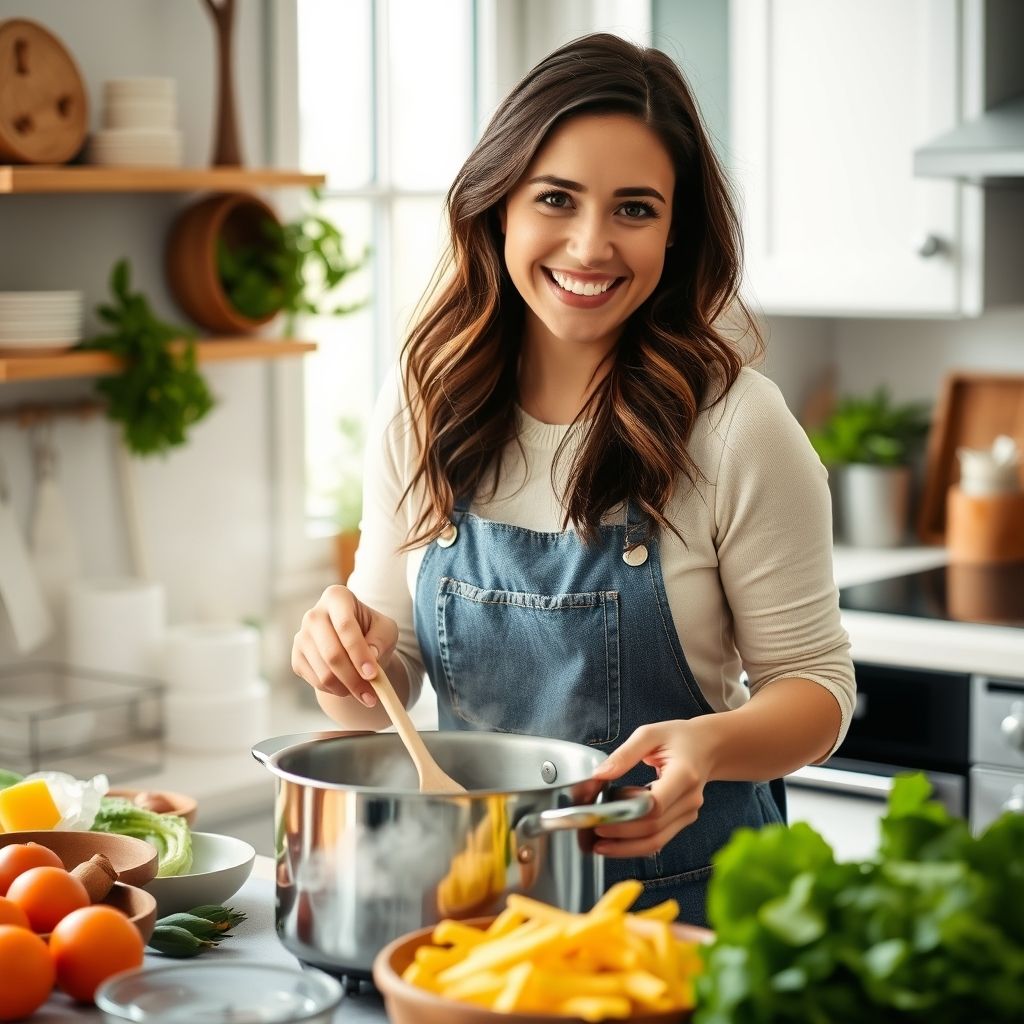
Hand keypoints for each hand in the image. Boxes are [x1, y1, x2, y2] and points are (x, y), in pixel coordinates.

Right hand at [291, 585, 398, 706]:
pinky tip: (348, 685)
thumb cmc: (373, 632)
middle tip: (372, 695)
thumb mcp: (387, 630)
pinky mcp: (296, 658)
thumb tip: (370, 656)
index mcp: (337, 597)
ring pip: (324, 672)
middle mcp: (314, 614)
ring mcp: (301, 637)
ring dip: (348, 688)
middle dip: (354, 678)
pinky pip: (316, 682)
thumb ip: (381, 639)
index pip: (345, 626)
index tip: (373, 674)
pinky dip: (336, 690)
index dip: (359, 653)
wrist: (354, 644)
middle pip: (332, 653)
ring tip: (365, 691)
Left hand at [589, 720, 710, 857]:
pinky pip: (659, 839)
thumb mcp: (649, 734)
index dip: (629, 813)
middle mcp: (689, 798)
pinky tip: (617, 843)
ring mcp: (688, 812)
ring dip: (627, 847)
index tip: (604, 814)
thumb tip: (599, 775)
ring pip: (657, 840)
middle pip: (654, 827)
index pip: (657, 804)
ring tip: (600, 845)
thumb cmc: (678, 737)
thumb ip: (624, 754)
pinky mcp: (683, 820)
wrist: (708, 747)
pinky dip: (637, 845)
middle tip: (594, 830)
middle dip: (621, 834)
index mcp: (684, 774)